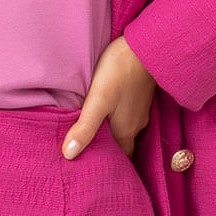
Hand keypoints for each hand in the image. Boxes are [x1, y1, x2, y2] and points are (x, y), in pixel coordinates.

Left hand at [61, 35, 157, 160]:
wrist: (146, 44)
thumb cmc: (120, 70)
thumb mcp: (98, 100)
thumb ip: (85, 127)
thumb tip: (69, 155)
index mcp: (125, 131)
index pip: (119, 159)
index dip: (108, 166)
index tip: (92, 171)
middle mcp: (136, 125)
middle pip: (122, 146)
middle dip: (110, 153)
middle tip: (91, 156)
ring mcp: (140, 110)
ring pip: (125, 129)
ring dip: (113, 135)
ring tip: (94, 136)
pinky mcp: (140, 96)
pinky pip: (129, 115)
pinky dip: (118, 119)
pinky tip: (107, 112)